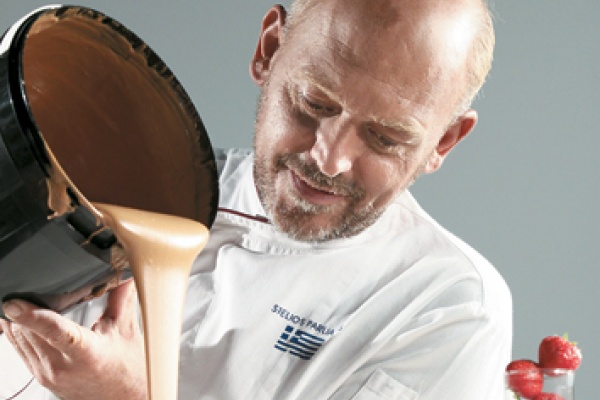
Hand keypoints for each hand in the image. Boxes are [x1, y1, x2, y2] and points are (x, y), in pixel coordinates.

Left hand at [0, 280, 146, 399]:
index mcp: (88, 354)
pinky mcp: (40, 377)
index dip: (33, 316)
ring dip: (18, 319)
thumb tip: (123, 271)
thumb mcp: (126, 331)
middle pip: (28, 331)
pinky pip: (18, 350)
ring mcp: (48, 374)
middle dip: (24, 308)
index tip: (14, 303)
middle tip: (28, 286)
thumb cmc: (128, 370)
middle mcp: (63, 367)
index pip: (55, 333)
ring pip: (18, 339)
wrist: (125, 399)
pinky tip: (21, 320)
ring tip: (24, 299)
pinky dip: (18, 331)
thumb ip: (121, 297)